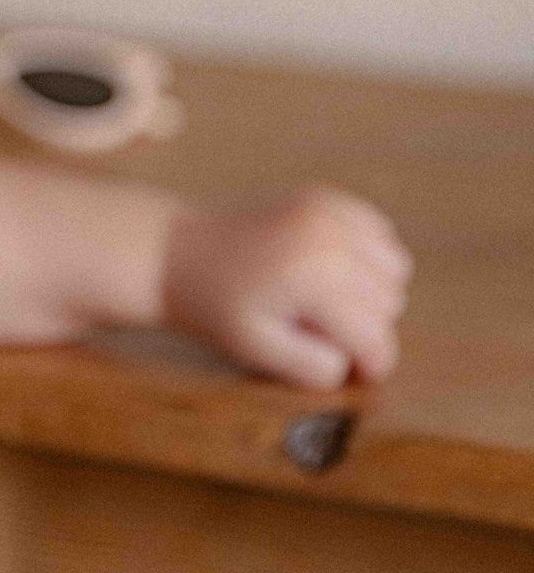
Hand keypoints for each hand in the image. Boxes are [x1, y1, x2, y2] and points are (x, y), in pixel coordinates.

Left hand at [161, 182, 413, 390]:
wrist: (178, 251)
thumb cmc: (216, 306)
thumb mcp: (260, 350)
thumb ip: (314, 366)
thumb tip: (355, 364)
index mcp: (315, 276)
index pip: (376, 337)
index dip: (370, 366)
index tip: (354, 375)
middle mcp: (329, 235)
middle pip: (388, 303)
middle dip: (365, 328)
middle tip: (319, 334)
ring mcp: (328, 209)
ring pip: (394, 268)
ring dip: (371, 293)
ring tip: (326, 305)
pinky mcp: (325, 197)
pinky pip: (379, 234)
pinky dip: (368, 257)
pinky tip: (333, 273)